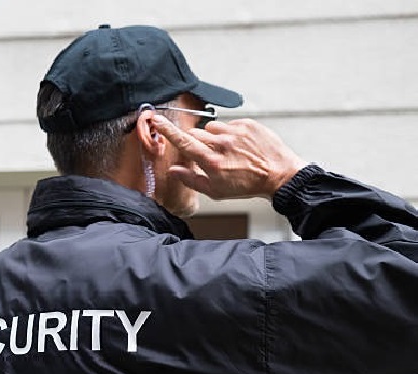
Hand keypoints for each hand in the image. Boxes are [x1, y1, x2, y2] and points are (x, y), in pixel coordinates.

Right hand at [153, 116, 307, 199]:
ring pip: (211, 128)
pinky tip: (239, 146)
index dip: (168, 131)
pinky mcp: (247, 124)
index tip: (157, 120)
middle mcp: (222, 144)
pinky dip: (230, 133)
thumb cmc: (247, 186)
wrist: (279, 176)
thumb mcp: (216, 191)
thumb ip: (191, 179)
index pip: (183, 142)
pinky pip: (229, 124)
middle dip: (196, 142)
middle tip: (208, 154)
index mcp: (212, 161)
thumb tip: (173, 171)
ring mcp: (235, 132)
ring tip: (227, 150)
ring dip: (214, 137)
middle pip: (195, 134)